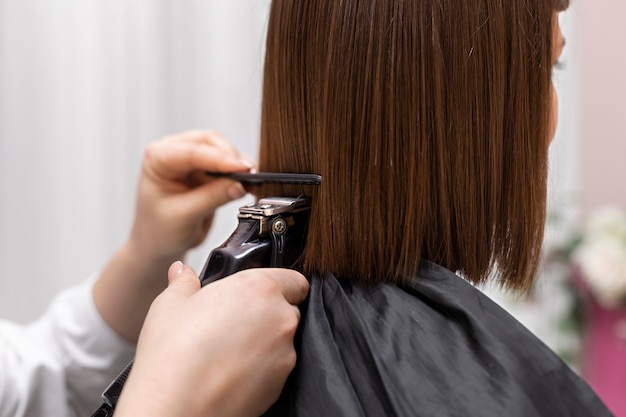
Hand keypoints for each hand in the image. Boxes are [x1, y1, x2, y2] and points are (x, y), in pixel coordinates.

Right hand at [114, 263, 308, 416]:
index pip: (294, 280)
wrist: (177, 408)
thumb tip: (183, 273)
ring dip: (264, 342)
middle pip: (287, 309)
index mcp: (261, 289)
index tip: (262, 292)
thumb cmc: (174, 354)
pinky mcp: (280, 384)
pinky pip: (276, 368)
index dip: (279, 284)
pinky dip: (261, 367)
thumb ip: (185, 282)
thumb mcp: (171, 304)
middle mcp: (280, 319)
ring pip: (281, 341)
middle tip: (234, 321)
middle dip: (267, 313)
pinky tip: (231, 370)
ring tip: (227, 350)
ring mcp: (284, 354)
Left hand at [129, 130, 253, 261]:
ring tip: (252, 182)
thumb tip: (240, 185)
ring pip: (222, 149)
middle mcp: (173, 152)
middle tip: (250, 174)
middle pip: (210, 142)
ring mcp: (191, 159)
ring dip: (238, 164)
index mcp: (158, 158)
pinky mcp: (206, 170)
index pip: (193, 152)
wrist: (159, 245)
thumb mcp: (185, 215)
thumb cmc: (158, 230)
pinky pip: (228, 164)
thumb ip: (212, 197)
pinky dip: (240, 173)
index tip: (242, 168)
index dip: (220, 159)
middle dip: (231, 158)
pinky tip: (249, 184)